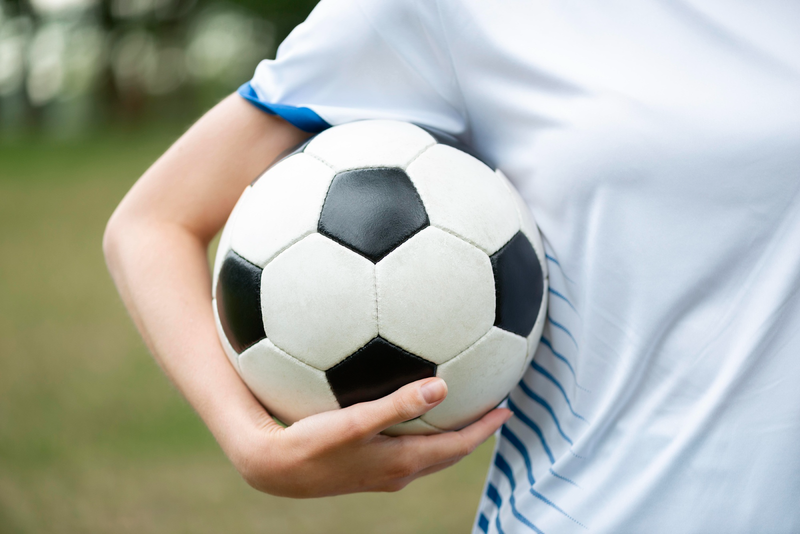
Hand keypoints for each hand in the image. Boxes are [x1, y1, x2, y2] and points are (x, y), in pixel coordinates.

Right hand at [232, 377, 511, 497]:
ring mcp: (382, 472)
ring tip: (462, 411)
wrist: (275, 470)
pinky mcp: (366, 467)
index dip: (484, 429)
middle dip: (473, 433)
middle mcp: (399, 472)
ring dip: (450, 435)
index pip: (457, 446)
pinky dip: (423, 433)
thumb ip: (397, 404)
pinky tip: (409, 413)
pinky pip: (408, 450)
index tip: (507, 409)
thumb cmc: (312, 444)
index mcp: (403, 462)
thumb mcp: (354, 423)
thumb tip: (442, 387)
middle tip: (493, 410)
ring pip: (429, 453)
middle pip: (448, 452)